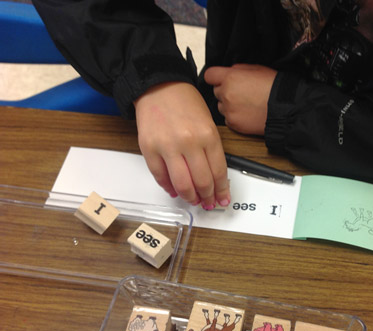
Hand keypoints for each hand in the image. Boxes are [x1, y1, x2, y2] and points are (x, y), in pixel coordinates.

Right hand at [134, 82, 229, 208]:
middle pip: (202, 181)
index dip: (222, 190)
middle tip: (208, 202)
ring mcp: (167, 147)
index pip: (219, 172)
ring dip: (189, 197)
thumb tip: (213, 177)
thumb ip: (211, 150)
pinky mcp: (149, 149)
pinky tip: (174, 191)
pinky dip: (168, 187)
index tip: (222, 199)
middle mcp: (189, 142)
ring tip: (193, 200)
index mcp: (208, 135)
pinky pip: (160, 176)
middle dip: (207, 197)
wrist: (158, 85)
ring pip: (182, 184)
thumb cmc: (185, 102)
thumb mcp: (208, 123)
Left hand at [204, 64, 277, 134]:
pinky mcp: (233, 123)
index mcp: (230, 77)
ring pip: (221, 106)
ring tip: (247, 105)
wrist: (285, 109)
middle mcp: (226, 93)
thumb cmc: (274, 87)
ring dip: (229, 105)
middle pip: (216, 92)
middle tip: (242, 94)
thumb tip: (230, 72)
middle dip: (225, 91)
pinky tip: (248, 114)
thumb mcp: (257, 69)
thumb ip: (238, 69)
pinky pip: (228, 119)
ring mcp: (229, 110)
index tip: (221, 80)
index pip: (209, 75)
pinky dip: (235, 117)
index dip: (216, 77)